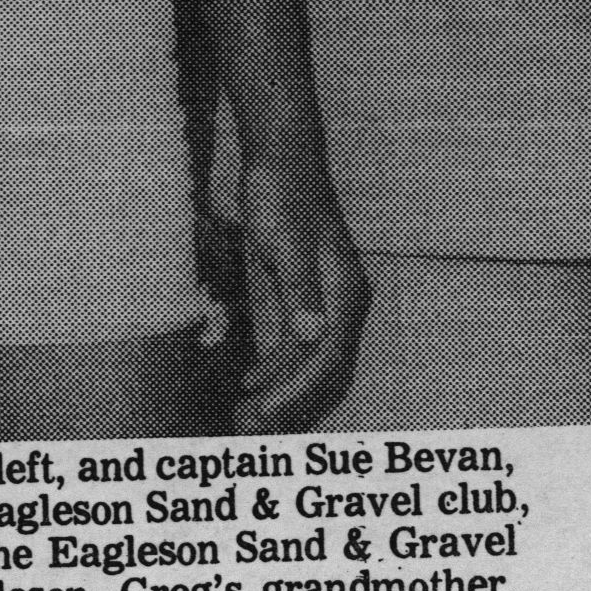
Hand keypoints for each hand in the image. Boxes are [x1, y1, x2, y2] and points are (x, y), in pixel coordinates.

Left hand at [235, 149, 368, 434]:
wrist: (281, 159)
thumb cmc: (284, 196)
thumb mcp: (287, 243)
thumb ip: (301, 291)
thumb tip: (313, 337)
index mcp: (346, 294)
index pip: (327, 361)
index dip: (296, 395)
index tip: (261, 417)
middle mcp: (343, 304)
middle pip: (325, 372)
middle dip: (291, 407)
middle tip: (247, 432)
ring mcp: (327, 302)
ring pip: (311, 365)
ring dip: (282, 394)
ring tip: (244, 417)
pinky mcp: (306, 297)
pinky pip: (297, 347)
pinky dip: (277, 370)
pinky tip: (250, 382)